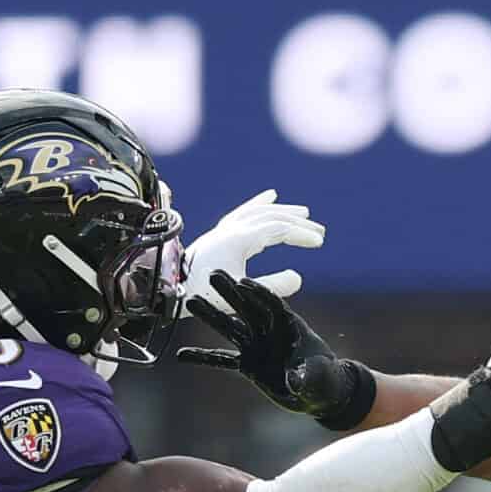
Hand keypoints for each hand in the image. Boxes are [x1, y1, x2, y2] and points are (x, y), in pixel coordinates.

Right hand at [174, 270, 376, 430]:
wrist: (318, 394)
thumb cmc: (326, 381)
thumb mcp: (320, 378)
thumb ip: (308, 375)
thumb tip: (295, 378)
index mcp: (290, 327)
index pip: (272, 305)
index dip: (259, 294)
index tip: (243, 281)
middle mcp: (269, 332)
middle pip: (247, 307)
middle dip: (230, 292)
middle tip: (210, 273)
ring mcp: (256, 346)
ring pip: (230, 328)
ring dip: (210, 316)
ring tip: (190, 302)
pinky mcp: (248, 364)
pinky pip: (222, 360)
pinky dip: (203, 358)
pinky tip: (182, 355)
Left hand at [179, 189, 324, 313]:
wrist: (171, 291)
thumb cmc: (205, 295)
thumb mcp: (241, 295)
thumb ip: (272, 287)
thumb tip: (298, 277)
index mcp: (238, 240)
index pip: (278, 229)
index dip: (301, 234)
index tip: (319, 242)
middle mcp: (231, 229)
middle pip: (272, 217)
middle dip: (298, 223)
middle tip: (319, 232)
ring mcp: (224, 229)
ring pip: (259, 212)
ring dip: (283, 211)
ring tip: (303, 212)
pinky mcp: (219, 233)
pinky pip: (243, 211)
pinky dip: (259, 203)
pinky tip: (271, 196)